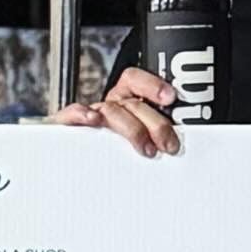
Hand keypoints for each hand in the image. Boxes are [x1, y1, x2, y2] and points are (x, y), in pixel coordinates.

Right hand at [49, 67, 180, 157]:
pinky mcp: (68, 129)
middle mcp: (109, 107)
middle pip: (132, 103)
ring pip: (111, 112)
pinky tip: (93, 120)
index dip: (153, 85)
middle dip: (155, 123)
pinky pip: (71, 115)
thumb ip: (158, 139)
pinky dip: (82, 114)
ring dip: (132, 129)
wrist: (78, 171)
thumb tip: (183, 144)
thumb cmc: (114, 155)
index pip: (136, 81)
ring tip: (146, 149)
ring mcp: (90, 118)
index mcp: (125, 102)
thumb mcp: (143, 144)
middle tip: (169, 144)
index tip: (170, 98)